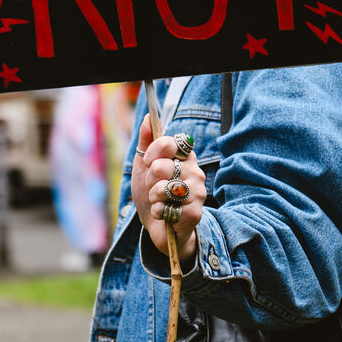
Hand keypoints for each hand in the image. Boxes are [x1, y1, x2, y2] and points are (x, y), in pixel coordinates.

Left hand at [132, 114, 206, 266]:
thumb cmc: (152, 192)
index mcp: (184, 156)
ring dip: (153, 196)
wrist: (157, 225)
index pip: (168, 142)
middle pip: (162, 166)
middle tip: (154, 187)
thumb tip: (148, 115)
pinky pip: (169, 206)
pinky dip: (159, 211)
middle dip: (149, 179)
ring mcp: (198, 191)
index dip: (153, 153)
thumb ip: (146, 140)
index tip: (149, 163)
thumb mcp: (143, 165)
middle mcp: (195, 171)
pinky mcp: (196, 212)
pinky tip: (164, 214)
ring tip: (158, 201)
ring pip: (165, 187)